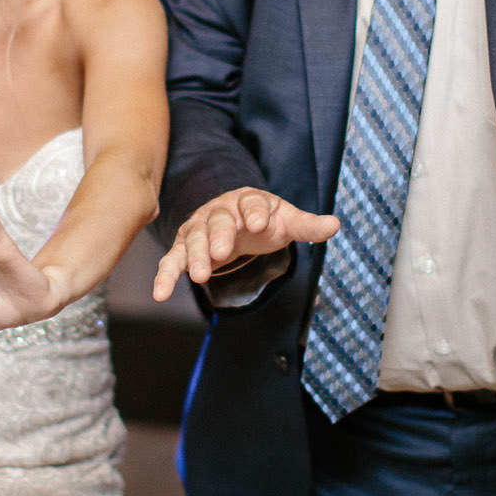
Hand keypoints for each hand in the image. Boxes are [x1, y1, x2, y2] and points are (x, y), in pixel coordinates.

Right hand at [152, 187, 338, 302]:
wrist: (236, 218)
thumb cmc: (263, 219)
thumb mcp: (287, 221)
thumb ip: (308, 225)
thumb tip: (335, 225)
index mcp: (248, 201)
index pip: (252, 203)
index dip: (255, 212)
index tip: (259, 223)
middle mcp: (220, 211)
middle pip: (218, 221)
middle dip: (219, 236)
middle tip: (221, 252)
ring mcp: (199, 228)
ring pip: (193, 239)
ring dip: (195, 257)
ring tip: (200, 276)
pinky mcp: (185, 248)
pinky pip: (172, 260)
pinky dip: (165, 276)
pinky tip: (160, 294)